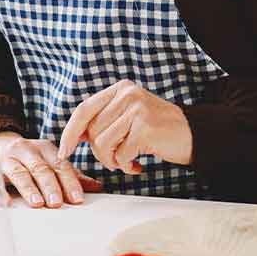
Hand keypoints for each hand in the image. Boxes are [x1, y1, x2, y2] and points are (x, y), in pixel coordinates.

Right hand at [0, 132, 101, 208]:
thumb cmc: (29, 158)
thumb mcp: (50, 161)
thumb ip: (70, 175)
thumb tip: (97, 187)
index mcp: (46, 149)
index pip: (60, 165)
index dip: (69, 182)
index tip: (77, 199)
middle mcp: (27, 150)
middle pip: (41, 169)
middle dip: (51, 186)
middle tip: (58, 204)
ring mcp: (8, 158)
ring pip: (20, 173)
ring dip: (29, 189)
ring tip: (37, 203)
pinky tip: (5, 204)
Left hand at [59, 80, 192, 174]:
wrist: (193, 135)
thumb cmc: (158, 130)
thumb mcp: (129, 116)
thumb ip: (105, 120)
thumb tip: (73, 136)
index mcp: (121, 89)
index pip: (84, 109)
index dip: (70, 132)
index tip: (64, 152)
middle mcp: (128, 94)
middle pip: (93, 131)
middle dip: (100, 153)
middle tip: (117, 159)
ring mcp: (137, 110)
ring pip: (103, 144)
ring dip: (113, 161)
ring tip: (128, 161)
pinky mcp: (145, 128)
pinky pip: (120, 155)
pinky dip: (126, 166)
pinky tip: (139, 164)